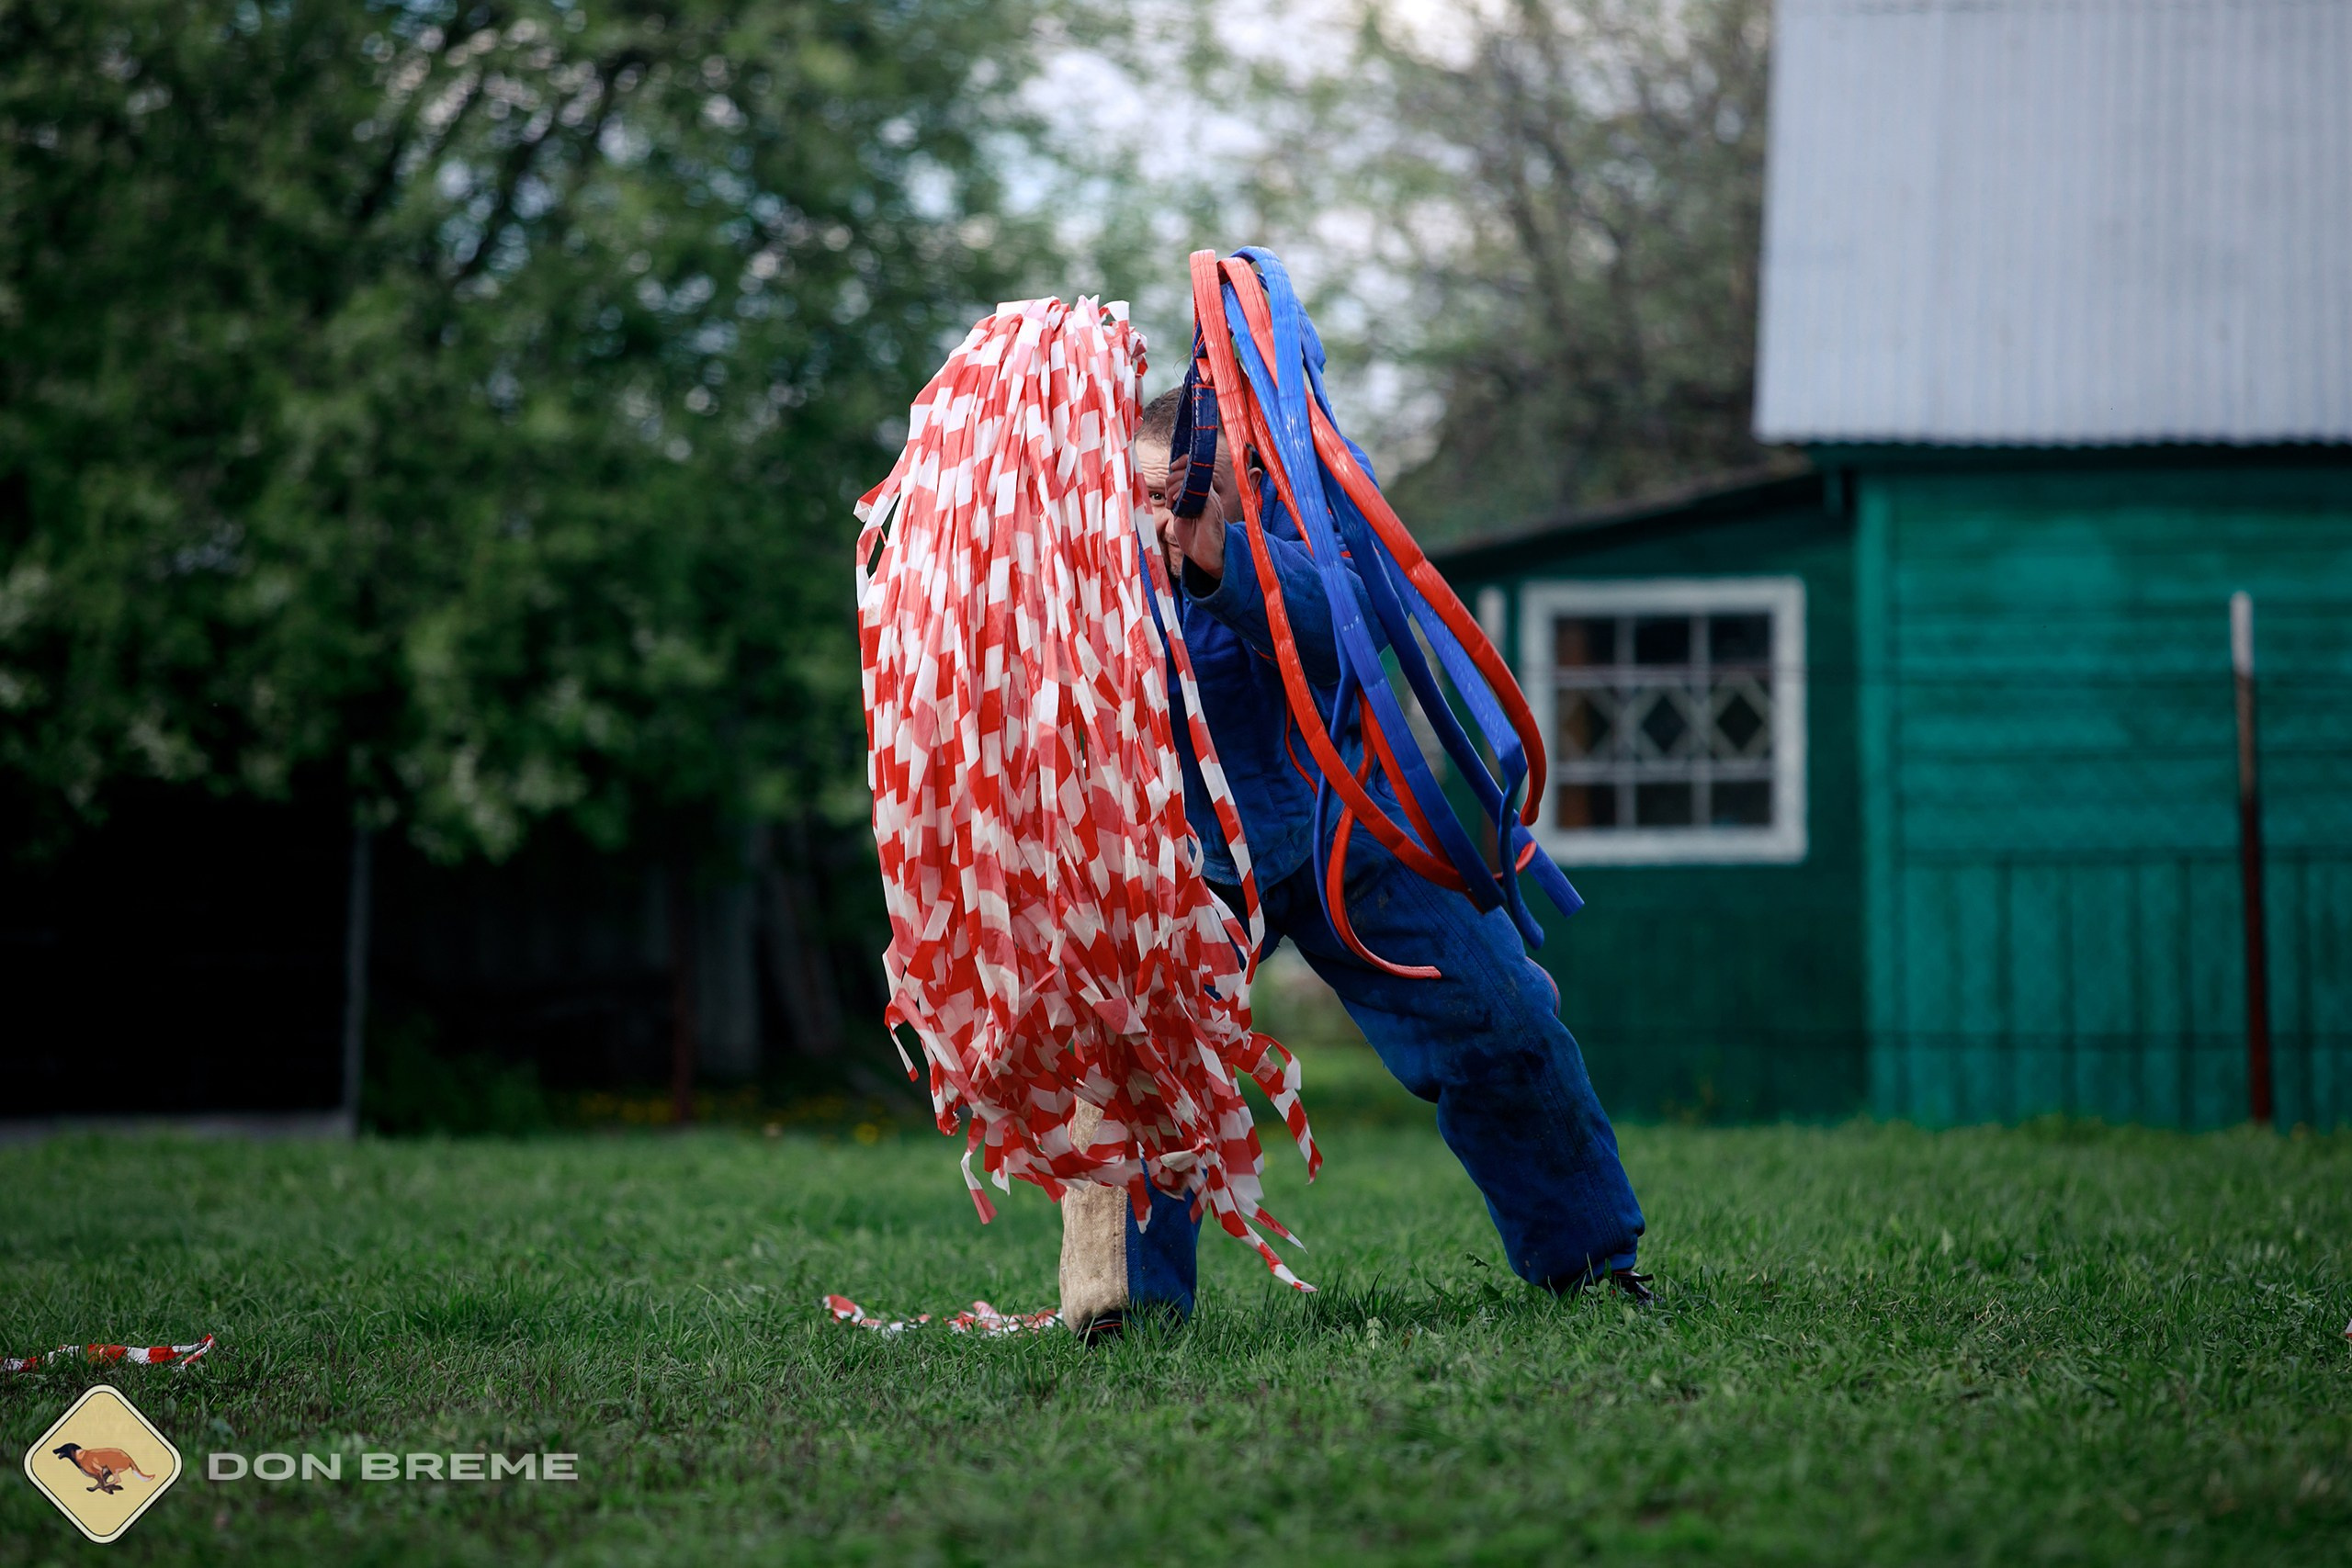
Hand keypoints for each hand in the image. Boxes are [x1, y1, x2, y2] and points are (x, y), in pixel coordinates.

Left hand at [1156, 458, 1226, 580]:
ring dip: (1174, 486)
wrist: (1208, 557)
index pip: (1194, 467)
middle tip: (1168, 499)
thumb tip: (1169, 490)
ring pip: (1191, 477)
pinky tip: (1175, 504)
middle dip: (1171, 479)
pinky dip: (1181, 492)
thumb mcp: (1181, 515)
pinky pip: (1196, 489)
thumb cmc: (1195, 539)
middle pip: (1189, 470)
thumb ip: (1178, 501)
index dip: (1182, 462)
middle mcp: (1208, 492)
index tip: (1172, 468)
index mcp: (1202, 492)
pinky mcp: (1210, 506)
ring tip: (1171, 504)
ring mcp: (1210, 498)